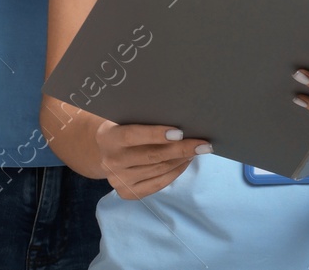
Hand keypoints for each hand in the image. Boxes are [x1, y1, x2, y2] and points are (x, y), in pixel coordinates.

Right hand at [94, 120, 208, 199]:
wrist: (105, 152)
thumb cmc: (124, 127)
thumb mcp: (127, 118)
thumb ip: (145, 118)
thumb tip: (180, 116)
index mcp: (108, 138)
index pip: (132, 136)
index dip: (156, 134)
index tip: (180, 132)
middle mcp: (110, 162)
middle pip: (151, 156)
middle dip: (181, 149)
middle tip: (203, 144)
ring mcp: (118, 180)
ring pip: (158, 170)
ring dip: (182, 159)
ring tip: (197, 150)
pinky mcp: (127, 193)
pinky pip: (158, 184)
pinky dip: (176, 172)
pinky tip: (186, 161)